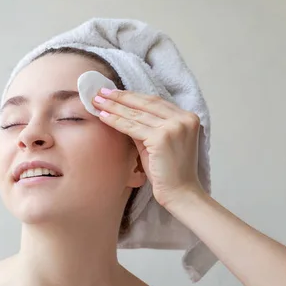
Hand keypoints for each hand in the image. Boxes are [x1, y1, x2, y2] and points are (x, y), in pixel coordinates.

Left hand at [92, 88, 204, 208]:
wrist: (180, 193)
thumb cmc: (168, 172)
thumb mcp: (158, 144)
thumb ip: (146, 128)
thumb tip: (123, 114)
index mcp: (188, 117)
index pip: (155, 102)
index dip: (133, 96)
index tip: (115, 92)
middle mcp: (184, 119)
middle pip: (145, 103)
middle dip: (121, 97)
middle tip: (101, 92)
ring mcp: (174, 127)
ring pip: (137, 114)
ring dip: (114, 107)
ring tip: (97, 102)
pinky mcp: (162, 138)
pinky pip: (133, 127)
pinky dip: (116, 121)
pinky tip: (103, 116)